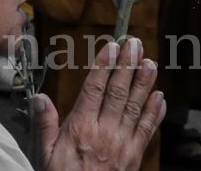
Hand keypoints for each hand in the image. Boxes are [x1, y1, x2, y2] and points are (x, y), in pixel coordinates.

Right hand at [37, 37, 166, 170]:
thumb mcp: (43, 155)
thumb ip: (43, 125)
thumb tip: (40, 98)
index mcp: (81, 128)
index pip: (94, 89)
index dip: (104, 65)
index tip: (112, 47)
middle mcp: (104, 133)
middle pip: (118, 92)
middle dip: (127, 66)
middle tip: (135, 44)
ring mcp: (122, 144)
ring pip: (136, 107)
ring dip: (144, 83)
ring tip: (150, 63)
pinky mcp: (134, 156)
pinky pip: (147, 130)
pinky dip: (155, 113)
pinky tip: (160, 97)